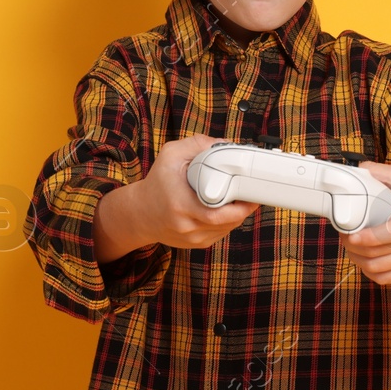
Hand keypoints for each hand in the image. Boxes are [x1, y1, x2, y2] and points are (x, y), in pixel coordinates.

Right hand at [127, 134, 255, 249]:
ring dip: (238, 215)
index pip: (217, 214)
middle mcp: (186, 225)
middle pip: (227, 222)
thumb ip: (198, 145)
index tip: (248, 192)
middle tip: (251, 193)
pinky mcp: (196, 244)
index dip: (238, 206)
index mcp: (181, 205)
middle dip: (244, 208)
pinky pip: (220, 234)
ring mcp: (192, 238)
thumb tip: (225, 144)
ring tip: (241, 199)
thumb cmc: (157, 183)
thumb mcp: (171, 155)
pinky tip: (228, 209)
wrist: (140, 213)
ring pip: (227, 229)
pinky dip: (228, 222)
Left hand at [337, 160, 390, 284]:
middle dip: (354, 246)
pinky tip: (363, 261)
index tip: (352, 234)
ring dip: (358, 259)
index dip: (369, 237)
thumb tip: (359, 170)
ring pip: (379, 268)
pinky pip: (387, 278)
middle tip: (344, 236)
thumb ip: (383, 173)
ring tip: (350, 248)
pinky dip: (370, 272)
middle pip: (379, 252)